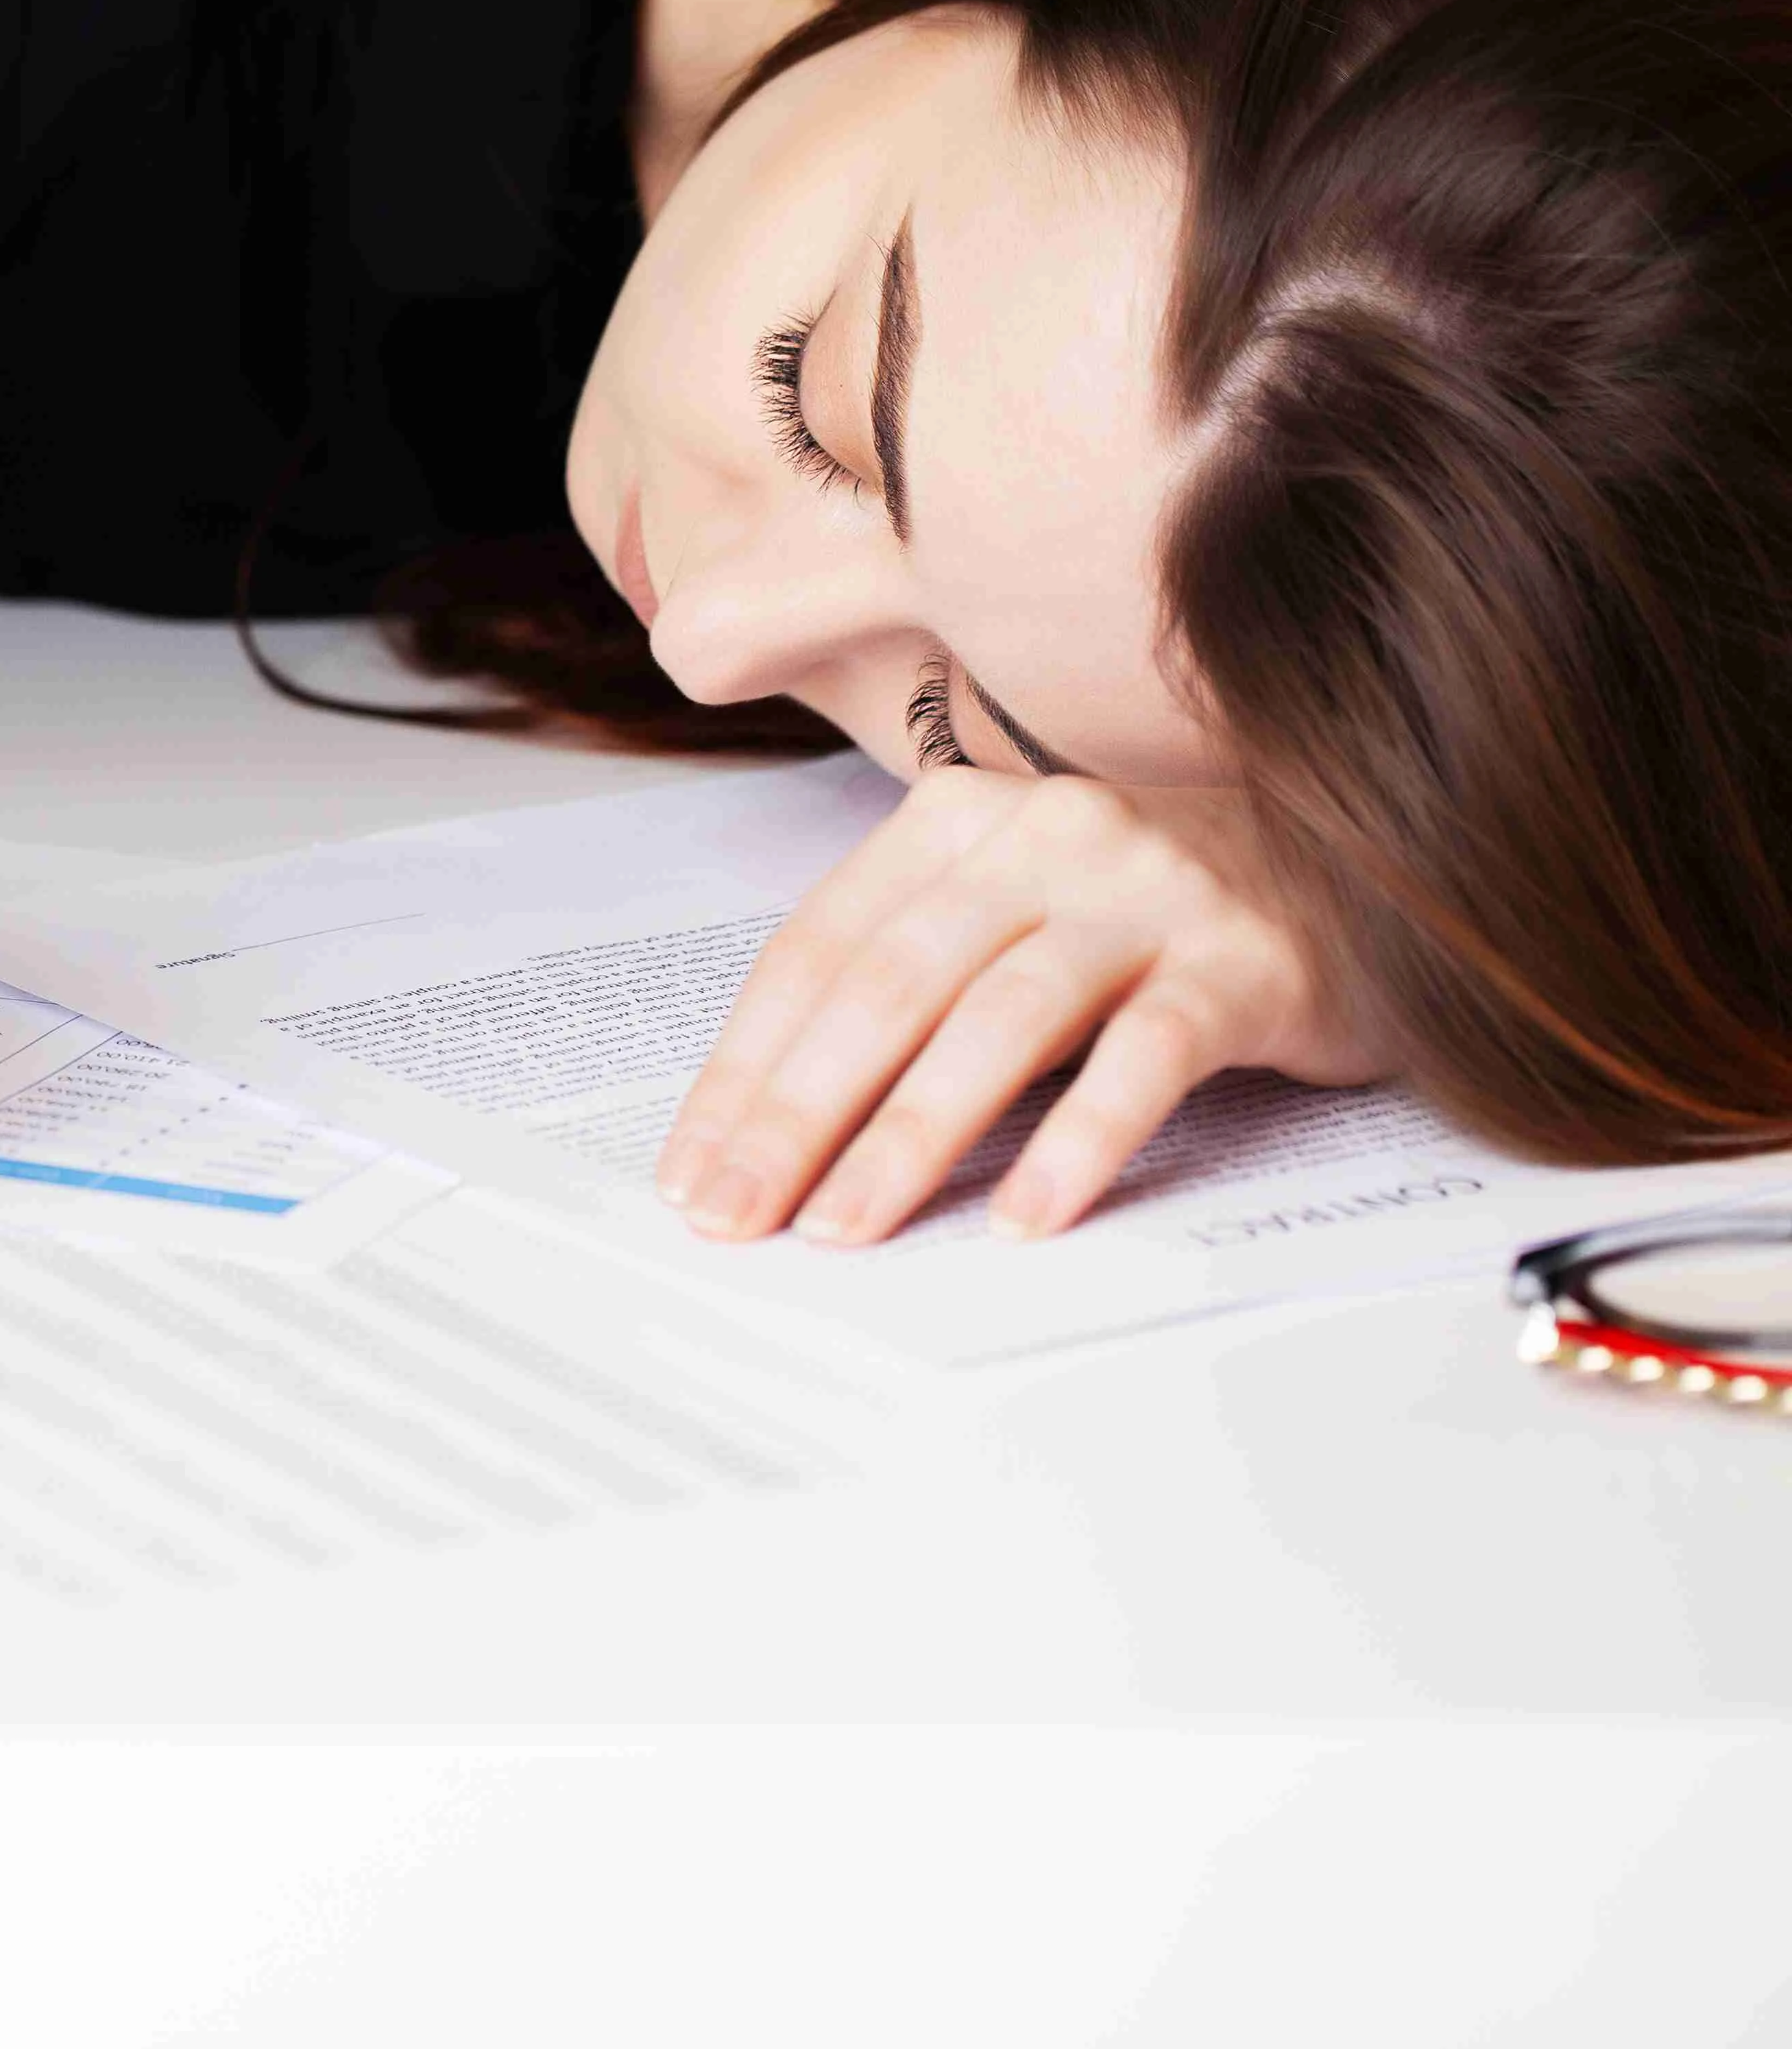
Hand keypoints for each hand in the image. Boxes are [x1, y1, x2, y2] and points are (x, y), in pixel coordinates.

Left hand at [652, 768, 1384, 1246]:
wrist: (1357, 864)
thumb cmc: (1149, 912)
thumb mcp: (1005, 916)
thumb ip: (906, 986)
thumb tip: (777, 1132)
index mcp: (956, 821)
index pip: (816, 953)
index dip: (743, 1069)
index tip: (691, 1170)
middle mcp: (1042, 837)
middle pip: (887, 986)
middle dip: (795, 1114)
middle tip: (738, 1215)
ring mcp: (1147, 893)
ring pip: (998, 1020)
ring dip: (909, 1135)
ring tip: (845, 1227)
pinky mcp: (1243, 962)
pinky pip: (1144, 1057)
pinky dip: (1078, 1139)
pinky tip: (1026, 1216)